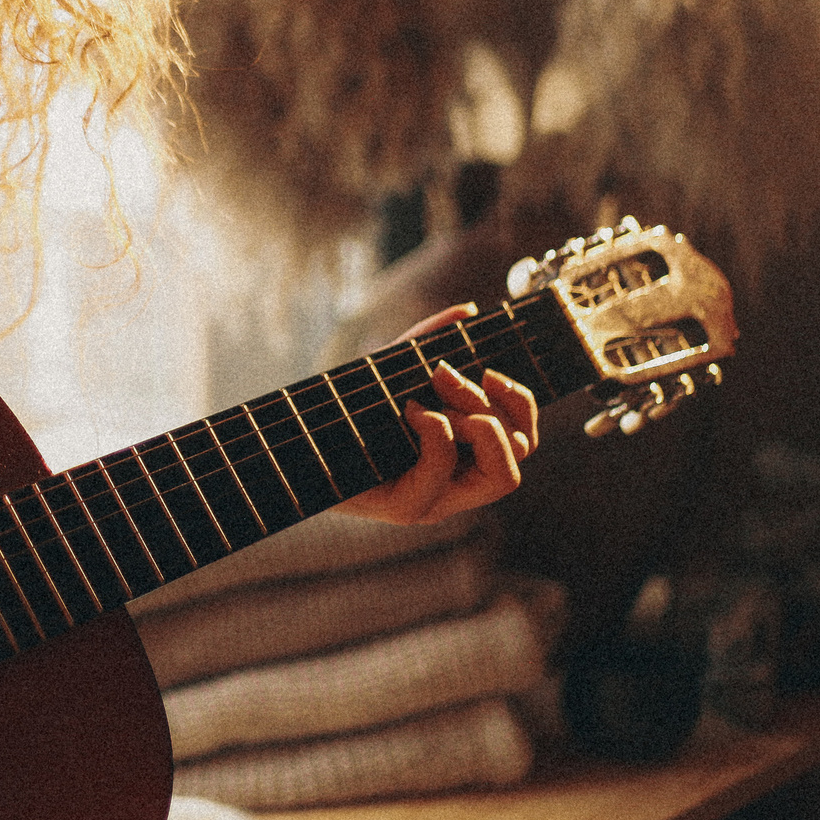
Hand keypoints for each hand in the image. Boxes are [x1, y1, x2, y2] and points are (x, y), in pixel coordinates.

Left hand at [341, 302, 538, 523]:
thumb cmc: (347, 411)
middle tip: (445, 376)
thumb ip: (426, 341)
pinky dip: (436, 433)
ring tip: (431, 400)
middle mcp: (458, 485)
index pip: (525, 437)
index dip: (519, 401)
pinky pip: (443, 473)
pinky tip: (409, 411)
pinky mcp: (406, 509)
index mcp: (464, 455)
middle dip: (492, 404)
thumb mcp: (391, 371)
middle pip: (522, 451)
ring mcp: (437, 501)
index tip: (487, 371)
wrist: (294, 447)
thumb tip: (466, 310)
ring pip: (502, 475)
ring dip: (477, 424)